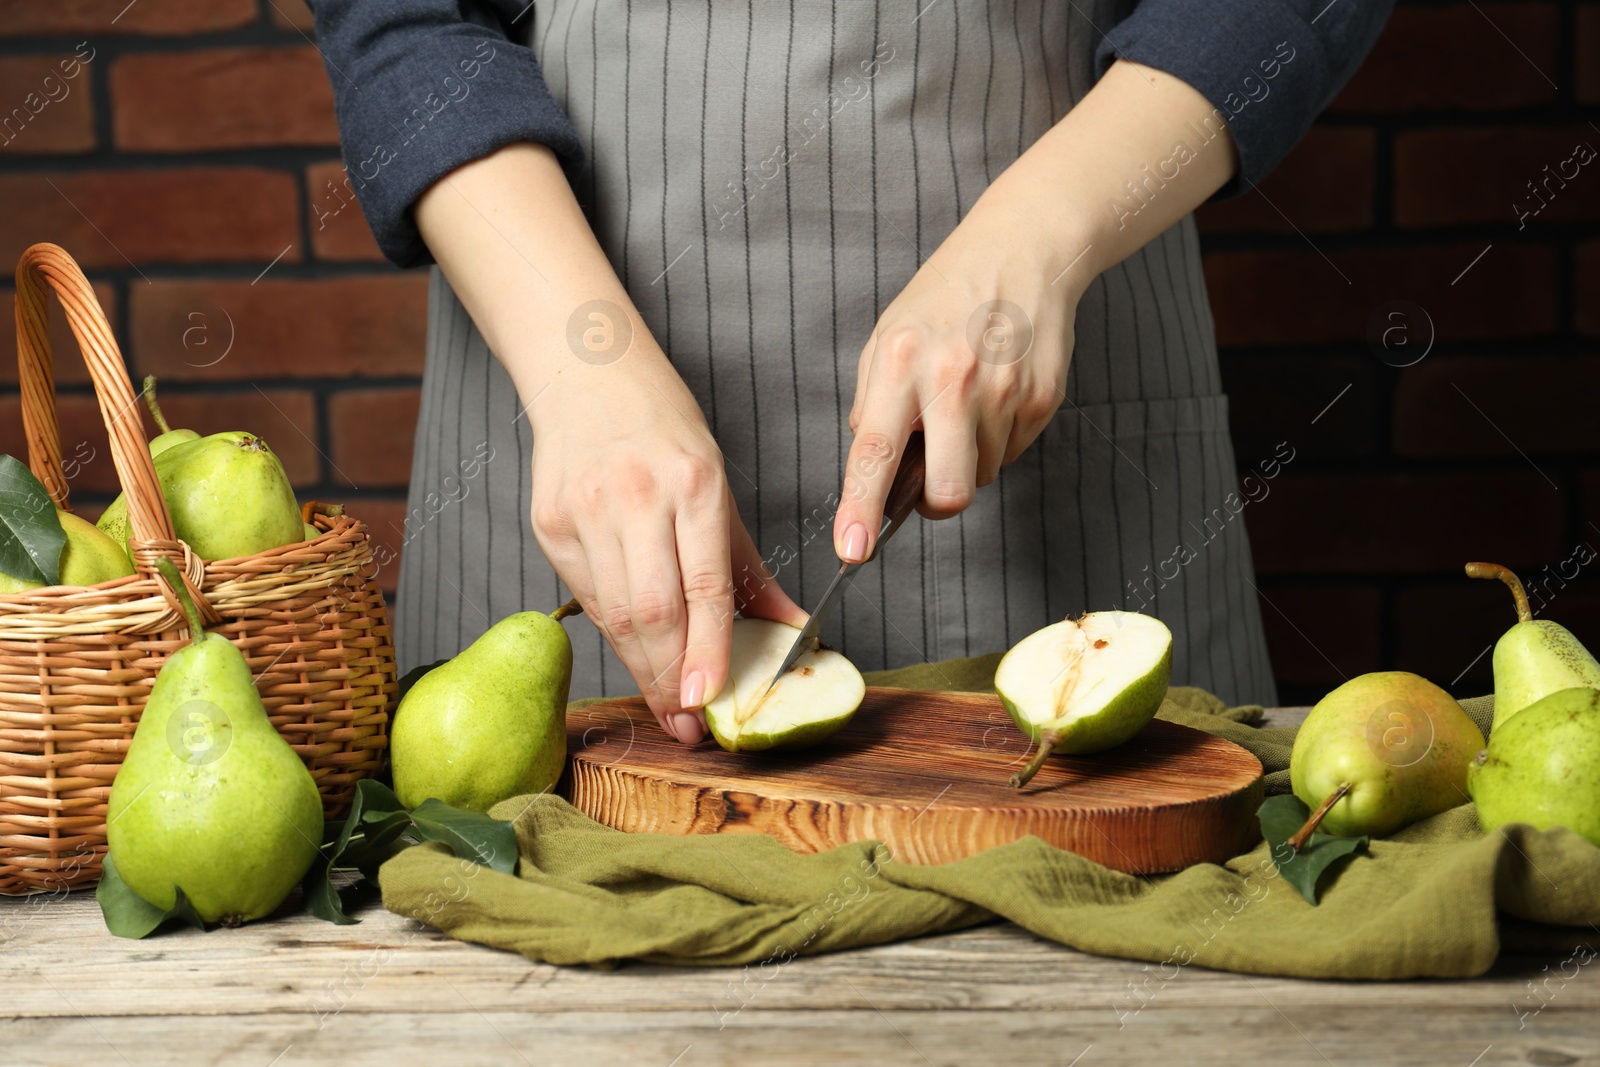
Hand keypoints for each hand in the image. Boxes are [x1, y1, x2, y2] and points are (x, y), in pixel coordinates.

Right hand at [528, 347, 804, 743]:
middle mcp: (635, 497)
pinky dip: (614, 633)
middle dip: (671, 678)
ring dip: (642, 668)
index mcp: (692, 483)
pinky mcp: (549, 523)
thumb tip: (789, 630)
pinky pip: (586, 596)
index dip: (706, 651)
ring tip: (668, 703)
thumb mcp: (718, 482)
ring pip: (614, 613)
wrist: (586, 372)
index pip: (703, 586)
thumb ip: (748, 565)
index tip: (709, 700)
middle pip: (652, 611)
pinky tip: (635, 653)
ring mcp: (585, 511)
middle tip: (689, 723)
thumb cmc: (664, 428)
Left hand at [831, 58, 1239, 563]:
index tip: (852, 549)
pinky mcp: (1042, 398)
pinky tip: (995, 391)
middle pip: (949, 491)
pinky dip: (999, 437)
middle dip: (937, 501)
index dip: (860, 508)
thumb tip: (871, 471)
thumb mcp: (886, 338)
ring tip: (967, 401)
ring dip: (969, 457)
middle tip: (930, 477)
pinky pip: (1012, 453)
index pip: (873, 451)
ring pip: (983, 475)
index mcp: (900, 363)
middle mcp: (952, 379)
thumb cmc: (946, 297)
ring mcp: (1004, 391)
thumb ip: (873, 406)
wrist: (1023, 249)